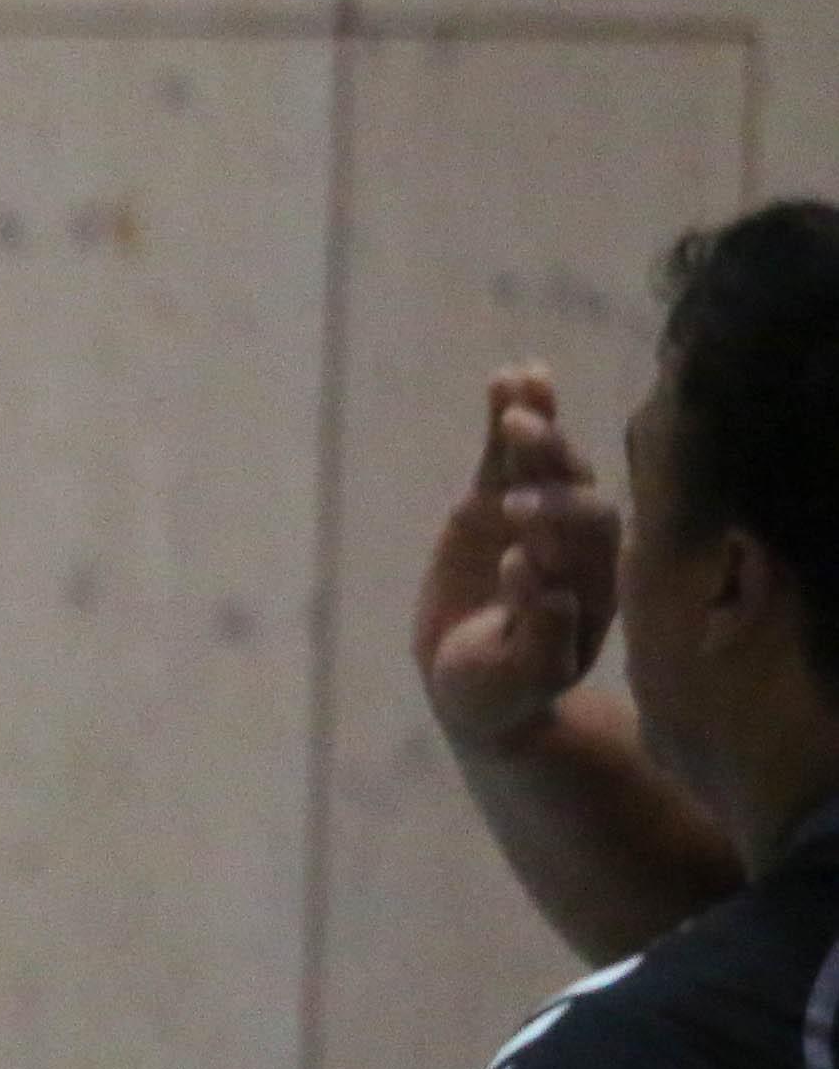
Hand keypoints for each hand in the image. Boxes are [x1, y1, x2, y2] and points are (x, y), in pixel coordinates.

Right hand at [415, 364, 623, 753]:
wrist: (476, 683)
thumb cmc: (504, 690)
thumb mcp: (519, 678)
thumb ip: (541, 638)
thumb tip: (547, 585)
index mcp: (592, 585)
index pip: (588, 538)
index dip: (558, 523)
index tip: (515, 533)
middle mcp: (576, 546)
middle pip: (577, 488)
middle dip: (551, 460)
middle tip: (519, 434)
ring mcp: (537, 520)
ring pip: (549, 464)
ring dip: (539, 424)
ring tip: (522, 383)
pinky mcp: (496, 506)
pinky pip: (506, 459)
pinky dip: (506, 420)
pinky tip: (507, 378)